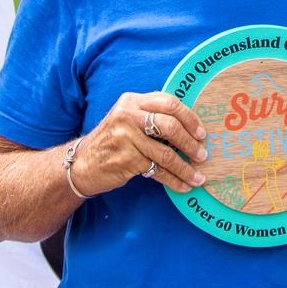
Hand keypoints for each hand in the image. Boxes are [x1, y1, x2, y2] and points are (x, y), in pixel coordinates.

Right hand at [70, 92, 206, 195]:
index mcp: (132, 101)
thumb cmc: (113, 140)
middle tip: (202, 154)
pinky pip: (158, 171)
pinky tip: (183, 186)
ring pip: (166, 153)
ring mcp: (126, 137)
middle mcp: (128, 115)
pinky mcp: (126, 159)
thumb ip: (151, 115)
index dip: (189, 117)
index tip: (201, 132)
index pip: (168, 102)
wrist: (83, 162)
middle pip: (170, 125)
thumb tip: (189, 126)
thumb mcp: (127, 118)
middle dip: (190, 142)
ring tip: (198, 177)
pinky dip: (174, 180)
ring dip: (186, 167)